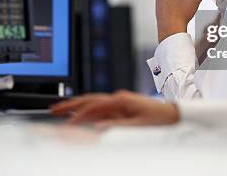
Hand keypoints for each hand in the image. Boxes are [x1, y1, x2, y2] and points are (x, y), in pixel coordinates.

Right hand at [50, 91, 179, 128]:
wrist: (173, 114)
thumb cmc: (159, 120)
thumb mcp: (139, 126)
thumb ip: (117, 127)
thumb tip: (97, 128)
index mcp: (121, 100)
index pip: (93, 106)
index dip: (78, 115)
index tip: (67, 123)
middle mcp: (117, 98)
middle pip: (88, 99)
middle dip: (70, 104)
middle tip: (54, 109)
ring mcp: (118, 101)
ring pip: (91, 101)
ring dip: (75, 105)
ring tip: (60, 110)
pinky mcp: (120, 106)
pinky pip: (98, 107)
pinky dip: (86, 110)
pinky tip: (78, 115)